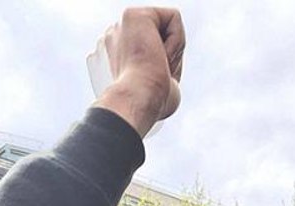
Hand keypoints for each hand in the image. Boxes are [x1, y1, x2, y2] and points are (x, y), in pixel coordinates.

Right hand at [96, 7, 184, 135]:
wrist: (140, 100)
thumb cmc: (151, 101)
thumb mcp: (161, 81)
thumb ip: (163, 66)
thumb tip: (169, 66)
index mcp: (120, 50)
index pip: (158, 45)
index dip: (166, 62)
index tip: (154, 78)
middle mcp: (118, 34)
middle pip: (165, 34)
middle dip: (170, 54)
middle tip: (157, 72)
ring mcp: (123, 24)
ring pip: (170, 25)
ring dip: (174, 50)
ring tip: (157, 65)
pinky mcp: (134, 15)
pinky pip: (174, 17)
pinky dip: (176, 40)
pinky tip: (159, 55)